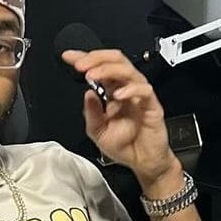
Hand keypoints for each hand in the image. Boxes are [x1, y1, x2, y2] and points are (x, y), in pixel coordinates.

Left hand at [61, 48, 178, 193]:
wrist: (143, 163)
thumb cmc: (125, 146)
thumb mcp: (98, 132)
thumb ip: (91, 114)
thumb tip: (87, 93)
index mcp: (112, 92)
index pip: (99, 68)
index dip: (84, 58)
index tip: (68, 57)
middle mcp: (126, 89)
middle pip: (115, 60)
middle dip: (96, 58)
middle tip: (81, 65)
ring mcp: (139, 95)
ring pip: (128, 70)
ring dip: (108, 69)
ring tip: (93, 75)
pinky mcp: (152, 105)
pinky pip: (144, 90)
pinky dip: (131, 89)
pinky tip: (119, 95)